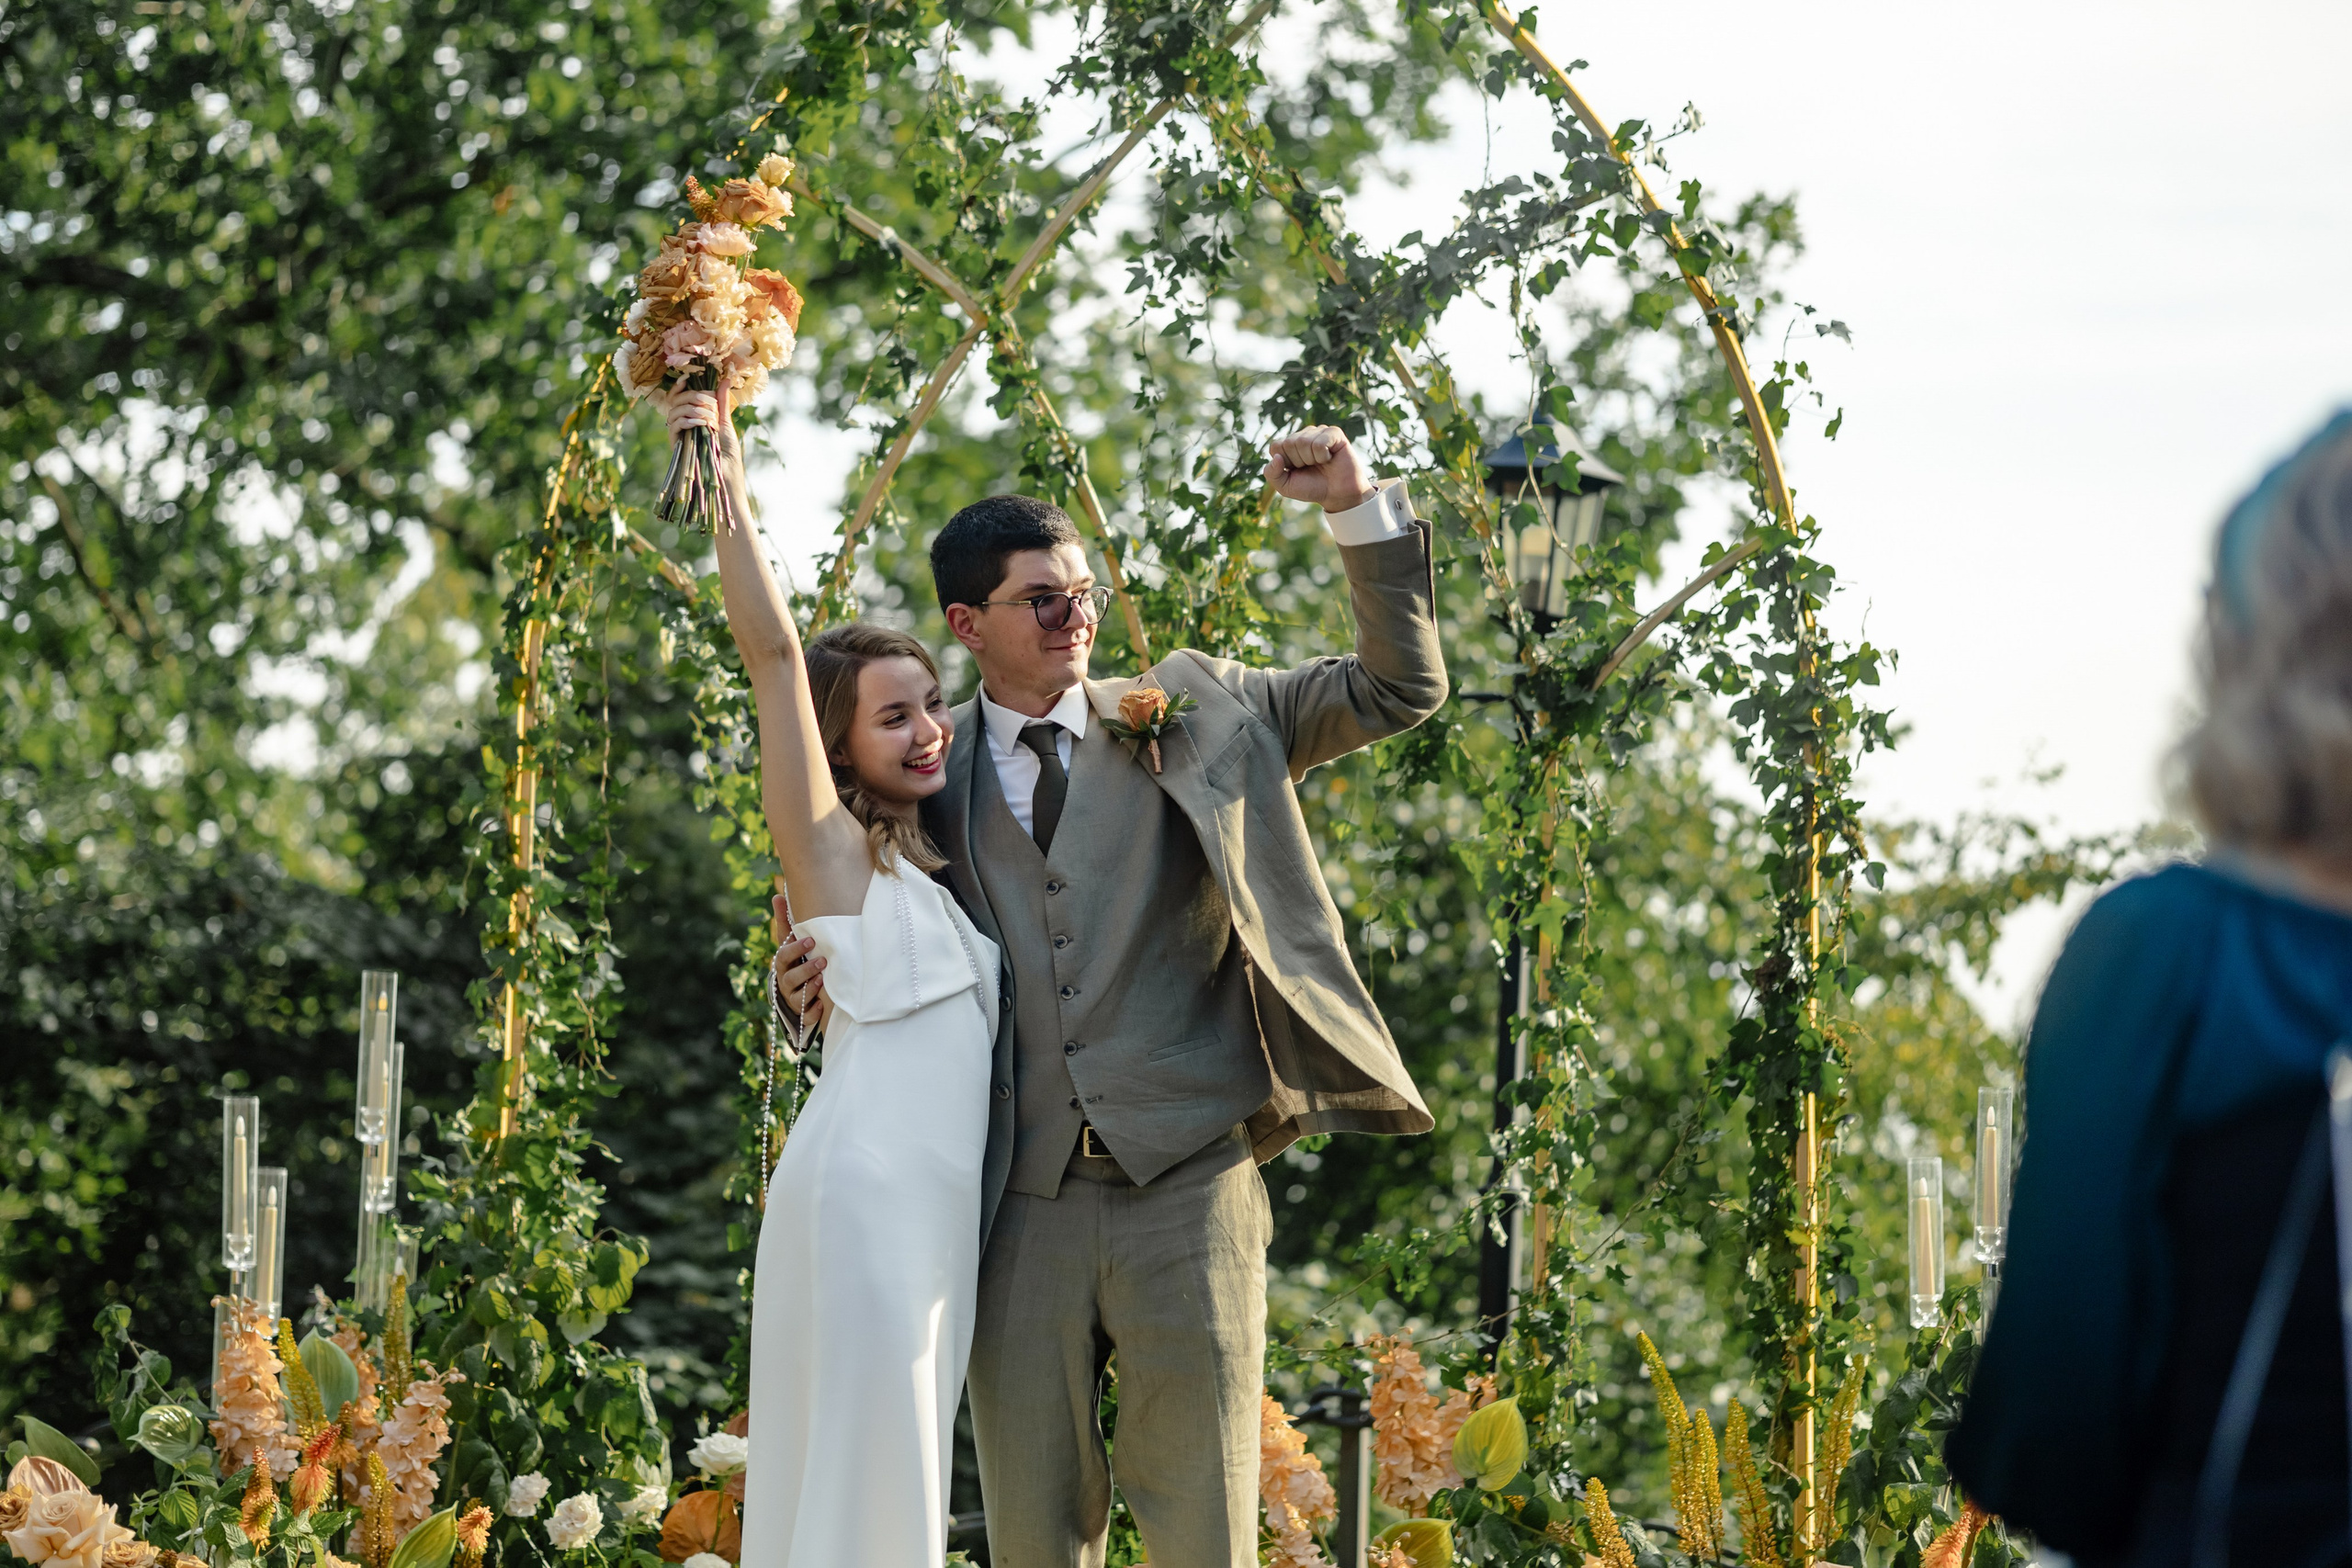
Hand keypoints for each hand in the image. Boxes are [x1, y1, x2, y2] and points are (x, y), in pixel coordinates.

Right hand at [662, 383, 752, 522]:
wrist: (727, 477)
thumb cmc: (728, 454)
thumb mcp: (726, 423)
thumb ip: (722, 402)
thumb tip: (726, 379)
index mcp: (693, 418)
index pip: (679, 397)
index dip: (680, 386)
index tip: (687, 378)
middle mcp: (683, 425)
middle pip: (676, 401)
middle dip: (693, 396)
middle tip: (709, 402)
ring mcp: (679, 435)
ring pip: (674, 411)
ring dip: (693, 409)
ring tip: (709, 417)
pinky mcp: (677, 446)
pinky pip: (674, 426)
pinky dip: (687, 420)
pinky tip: (700, 423)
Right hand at [770, 896, 830, 1031]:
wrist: (793, 991)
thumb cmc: (794, 960)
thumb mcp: (789, 942)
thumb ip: (784, 921)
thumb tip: (777, 894)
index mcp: (783, 963)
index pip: (784, 955)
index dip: (795, 948)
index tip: (810, 940)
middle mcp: (785, 981)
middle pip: (791, 976)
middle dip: (806, 968)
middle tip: (822, 960)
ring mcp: (793, 998)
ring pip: (798, 996)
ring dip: (810, 987)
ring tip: (822, 980)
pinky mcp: (802, 1013)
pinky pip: (806, 1015)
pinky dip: (813, 1011)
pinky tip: (821, 1005)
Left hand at [1264, 425, 1378, 512]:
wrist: (1337, 494)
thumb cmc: (1312, 487)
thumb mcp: (1285, 486)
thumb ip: (1272, 474)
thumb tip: (1276, 457)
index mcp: (1289, 444)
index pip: (1276, 446)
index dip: (1286, 463)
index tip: (1297, 470)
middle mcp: (1303, 435)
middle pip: (1289, 443)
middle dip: (1299, 462)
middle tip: (1312, 467)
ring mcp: (1319, 432)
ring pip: (1304, 442)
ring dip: (1312, 459)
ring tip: (1321, 463)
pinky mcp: (1334, 433)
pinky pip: (1319, 443)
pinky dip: (1323, 456)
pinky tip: (1330, 458)